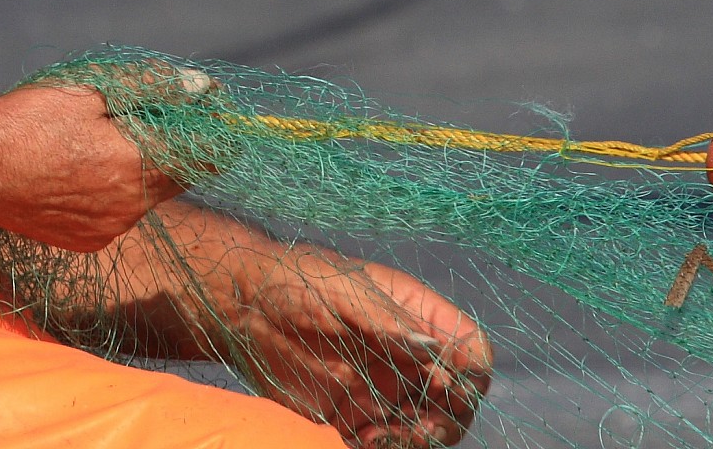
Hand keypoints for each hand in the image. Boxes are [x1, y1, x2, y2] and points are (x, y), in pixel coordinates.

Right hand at [0, 83, 192, 251]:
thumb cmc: (29, 122)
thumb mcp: (92, 90)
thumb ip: (152, 88)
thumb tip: (200, 87)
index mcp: (134, 167)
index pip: (202, 154)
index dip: (213, 130)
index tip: (211, 110)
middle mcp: (128, 208)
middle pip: (180, 177)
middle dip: (178, 147)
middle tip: (161, 117)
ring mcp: (107, 229)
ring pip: (148, 196)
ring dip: (145, 169)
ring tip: (110, 140)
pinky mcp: (86, 241)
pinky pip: (119, 213)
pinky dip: (116, 191)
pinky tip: (86, 169)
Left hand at [237, 251, 491, 446]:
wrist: (242, 304)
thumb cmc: (297, 280)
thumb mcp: (345, 292)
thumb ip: (387, 323)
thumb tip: (430, 348)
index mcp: (417, 317)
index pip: (470, 350)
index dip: (468, 375)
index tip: (443, 388)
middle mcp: (409, 357)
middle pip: (457, 400)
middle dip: (447, 420)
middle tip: (418, 430)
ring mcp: (384, 389)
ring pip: (427, 428)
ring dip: (417, 440)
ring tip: (381, 437)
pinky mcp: (355, 416)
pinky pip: (387, 442)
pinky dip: (386, 448)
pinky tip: (363, 441)